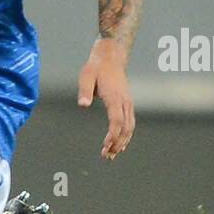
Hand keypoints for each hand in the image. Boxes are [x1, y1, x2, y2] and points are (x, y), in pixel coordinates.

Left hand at [78, 38, 134, 158]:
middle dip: (117, 144)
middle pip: (125, 128)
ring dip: (122, 142)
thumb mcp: (86, 76)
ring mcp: (128, 103)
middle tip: (106, 156)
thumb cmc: (96, 67)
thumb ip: (85, 91)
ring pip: (130, 127)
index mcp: (114, 97)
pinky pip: (130, 123)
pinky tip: (120, 145)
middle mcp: (124, 102)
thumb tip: (83, 105)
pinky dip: (126, 136)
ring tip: (112, 155)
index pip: (116, 121)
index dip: (112, 136)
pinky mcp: (127, 104)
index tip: (105, 146)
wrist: (111, 57)